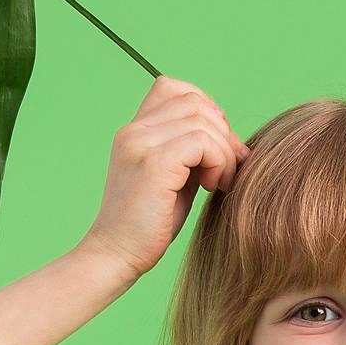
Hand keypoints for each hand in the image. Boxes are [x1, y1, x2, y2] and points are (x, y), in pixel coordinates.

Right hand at [81, 75, 249, 279]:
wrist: (116, 256)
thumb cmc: (147, 227)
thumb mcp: (173, 181)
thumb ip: (190, 153)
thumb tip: (229, 138)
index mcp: (135, 130)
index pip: (173, 88)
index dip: (205, 110)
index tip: (213, 149)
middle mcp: (134, 130)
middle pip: (195, 101)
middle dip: (222, 133)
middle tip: (225, 170)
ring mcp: (141, 143)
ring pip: (203, 119)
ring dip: (223, 152)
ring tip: (217, 183)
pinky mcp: (154, 164)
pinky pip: (202, 142)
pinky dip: (218, 162)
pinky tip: (211, 187)